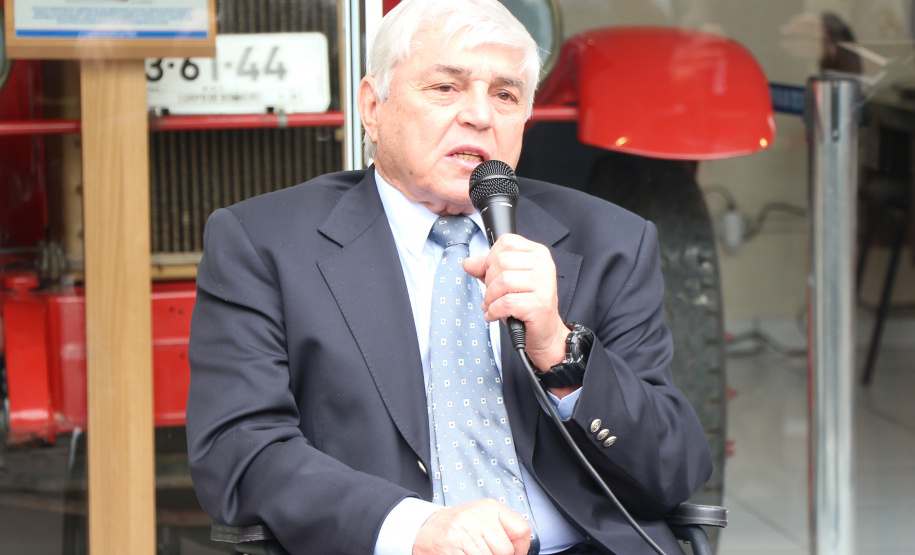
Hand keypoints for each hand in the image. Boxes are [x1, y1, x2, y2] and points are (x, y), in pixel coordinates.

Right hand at [412, 499, 530, 554]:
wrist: (426, 529)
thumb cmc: (459, 526)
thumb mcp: (483, 517)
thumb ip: (503, 529)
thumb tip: (520, 551)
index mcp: (490, 507)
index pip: (521, 530)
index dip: (521, 548)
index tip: (514, 553)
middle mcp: (478, 517)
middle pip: (506, 551)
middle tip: (488, 552)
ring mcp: (464, 534)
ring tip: (473, 552)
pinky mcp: (452, 549)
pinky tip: (465, 554)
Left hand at [463, 234, 567, 371]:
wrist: (544, 332)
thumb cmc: (526, 304)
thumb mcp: (505, 282)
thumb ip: (486, 269)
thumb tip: (468, 263)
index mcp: (538, 253)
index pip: (506, 242)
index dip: (490, 258)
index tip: (490, 274)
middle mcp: (544, 265)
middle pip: (501, 261)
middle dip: (488, 281)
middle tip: (491, 295)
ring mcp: (544, 284)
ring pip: (502, 281)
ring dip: (490, 298)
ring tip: (491, 306)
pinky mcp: (539, 304)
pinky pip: (505, 302)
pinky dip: (494, 311)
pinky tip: (494, 315)